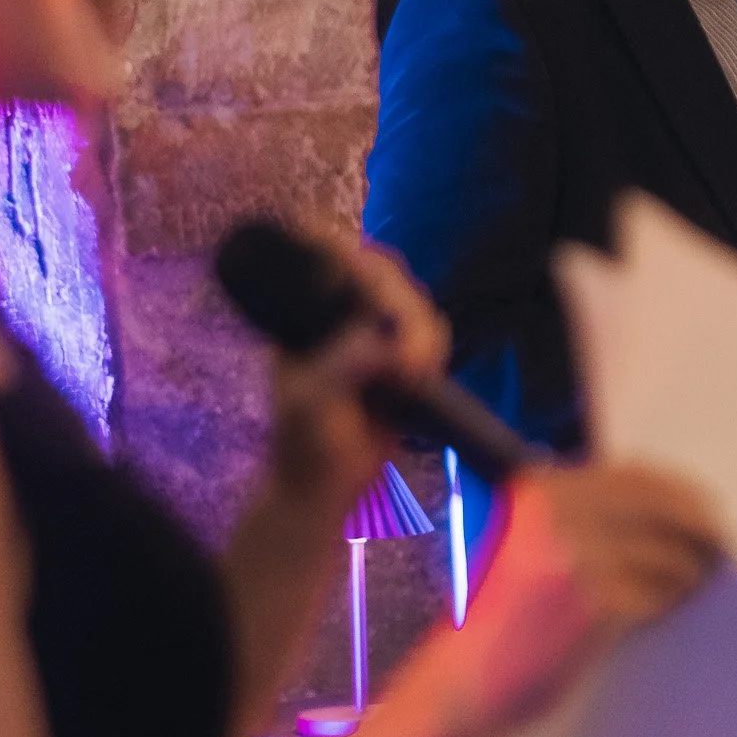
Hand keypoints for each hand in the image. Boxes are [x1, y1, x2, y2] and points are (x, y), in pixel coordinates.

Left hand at [263, 235, 449, 510]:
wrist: (326, 488)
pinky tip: (423, 373)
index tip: (362, 276)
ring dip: (421, 329)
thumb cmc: (305, 443)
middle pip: (381, 272)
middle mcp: (338, 310)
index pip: (323, 254)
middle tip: (409, 356)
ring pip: (411, 299)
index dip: (343, 248)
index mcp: (303, 310)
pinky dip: (432, 344)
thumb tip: (387, 343)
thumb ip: (344, 363)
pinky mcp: (400, 353)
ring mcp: (371, 329)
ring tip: (417, 372)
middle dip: (401, 306)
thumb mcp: (312, 401)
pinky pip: (428, 329)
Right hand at [443, 465, 724, 736]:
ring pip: (667, 553)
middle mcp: (559, 513)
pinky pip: (656, 596)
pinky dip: (668, 602)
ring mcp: (578, 557)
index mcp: (541, 490)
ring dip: (689, 570)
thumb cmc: (495, 616)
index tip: (705, 507)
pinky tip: (665, 608)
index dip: (680, 491)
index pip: (636, 475)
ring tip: (693, 582)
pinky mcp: (594, 604)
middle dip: (701, 524)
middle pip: (661, 505)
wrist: (462, 680)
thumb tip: (662, 502)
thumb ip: (579, 514)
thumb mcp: (526, 541)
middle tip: (724, 544)